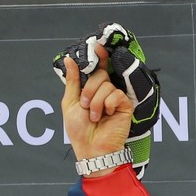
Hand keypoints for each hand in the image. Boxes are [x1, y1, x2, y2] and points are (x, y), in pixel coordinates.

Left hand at [55, 23, 160, 177]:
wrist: (92, 149)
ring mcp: (116, 99)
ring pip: (106, 85)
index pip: (97, 69)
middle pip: (100, 74)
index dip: (98, 57)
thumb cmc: (79, 131)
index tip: (97, 47)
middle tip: (86, 105)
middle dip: (89, 89)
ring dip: (96, 101)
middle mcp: (105, 92)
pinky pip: (116, 94)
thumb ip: (72, 81)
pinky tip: (107, 115)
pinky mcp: (126, 106)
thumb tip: (70, 59)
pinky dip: (108, 105)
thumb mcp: (70, 102)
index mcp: (92, 90)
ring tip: (95, 116)